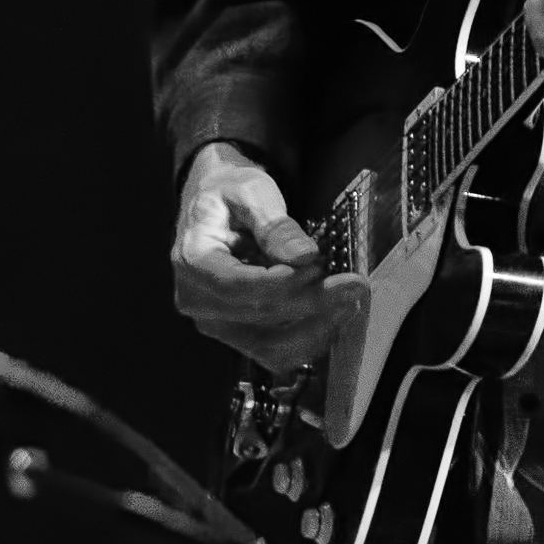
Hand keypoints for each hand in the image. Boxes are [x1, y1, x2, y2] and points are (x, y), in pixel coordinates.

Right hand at [172, 140, 359, 369]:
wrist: (218, 206)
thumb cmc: (230, 194)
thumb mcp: (252, 192)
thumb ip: (275, 225)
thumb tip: (305, 256)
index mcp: (192, 260)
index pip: (236, 285)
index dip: (280, 283)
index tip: (317, 266)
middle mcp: (197, 299)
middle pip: (259, 313)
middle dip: (311, 299)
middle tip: (352, 282)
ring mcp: (216, 322)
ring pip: (270, 343)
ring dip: (315, 326)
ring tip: (349, 301)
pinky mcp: (236, 333)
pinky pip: (274, 351)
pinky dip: (307, 339)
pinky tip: (333, 316)